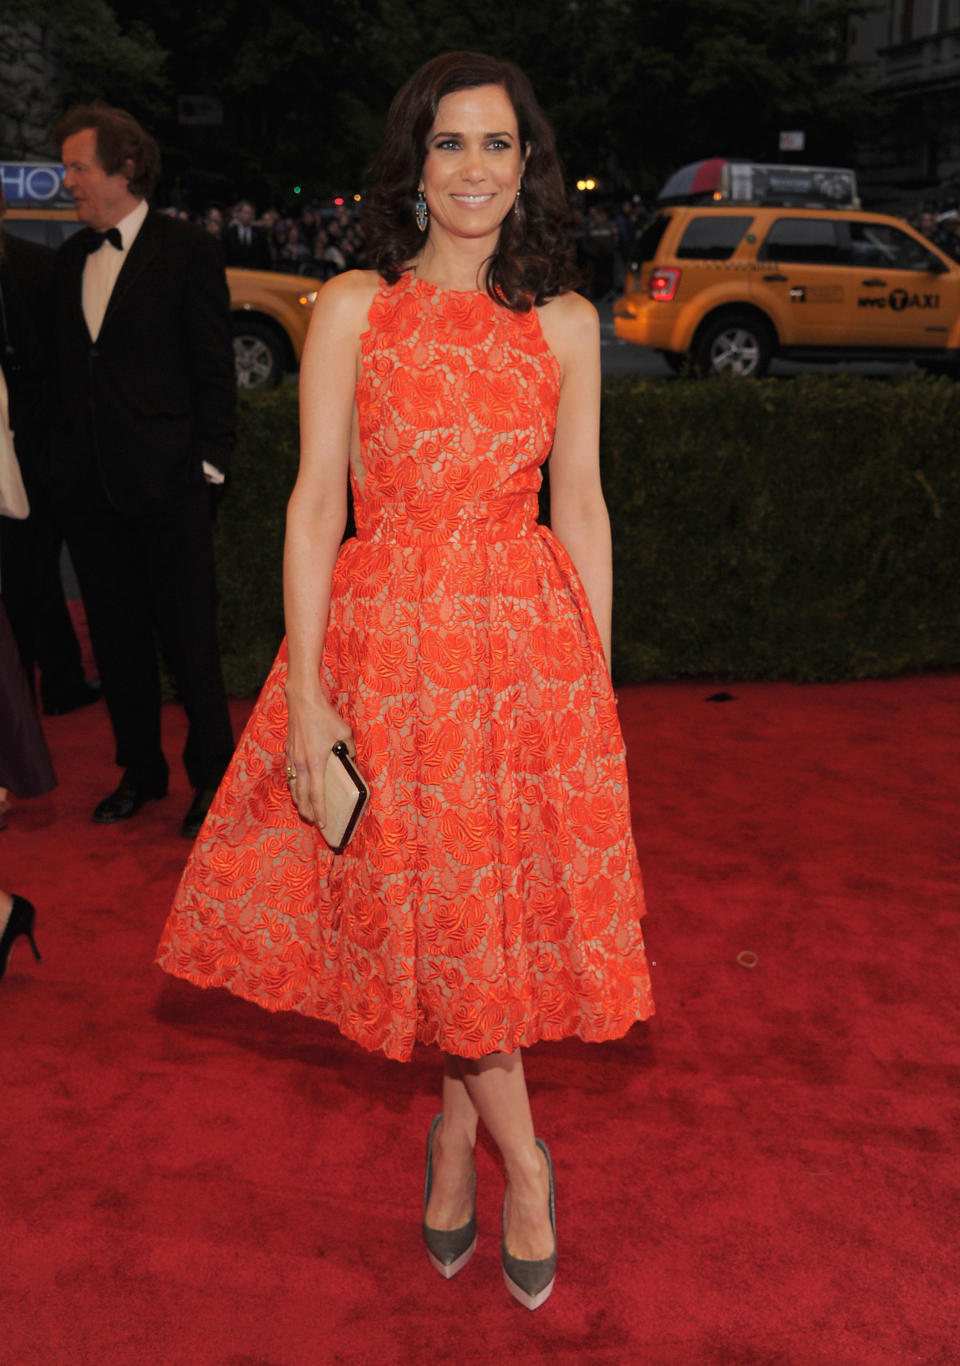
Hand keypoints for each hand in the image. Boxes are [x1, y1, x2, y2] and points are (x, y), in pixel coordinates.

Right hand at [284, 687, 353, 828]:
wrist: (303, 701)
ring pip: (293, 786)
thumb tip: (350, 758)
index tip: (323, 824)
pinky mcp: (288, 751)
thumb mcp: (345, 732)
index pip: (317, 795)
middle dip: (306, 811)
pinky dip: (293, 784)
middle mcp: (301, 764)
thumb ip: (349, 749)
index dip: (320, 812)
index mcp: (315, 764)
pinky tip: (297, 786)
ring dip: (298, 800)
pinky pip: (290, 774)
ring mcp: (292, 758)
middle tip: (313, 821)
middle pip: (301, 796)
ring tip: (303, 808)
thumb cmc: (324, 716)